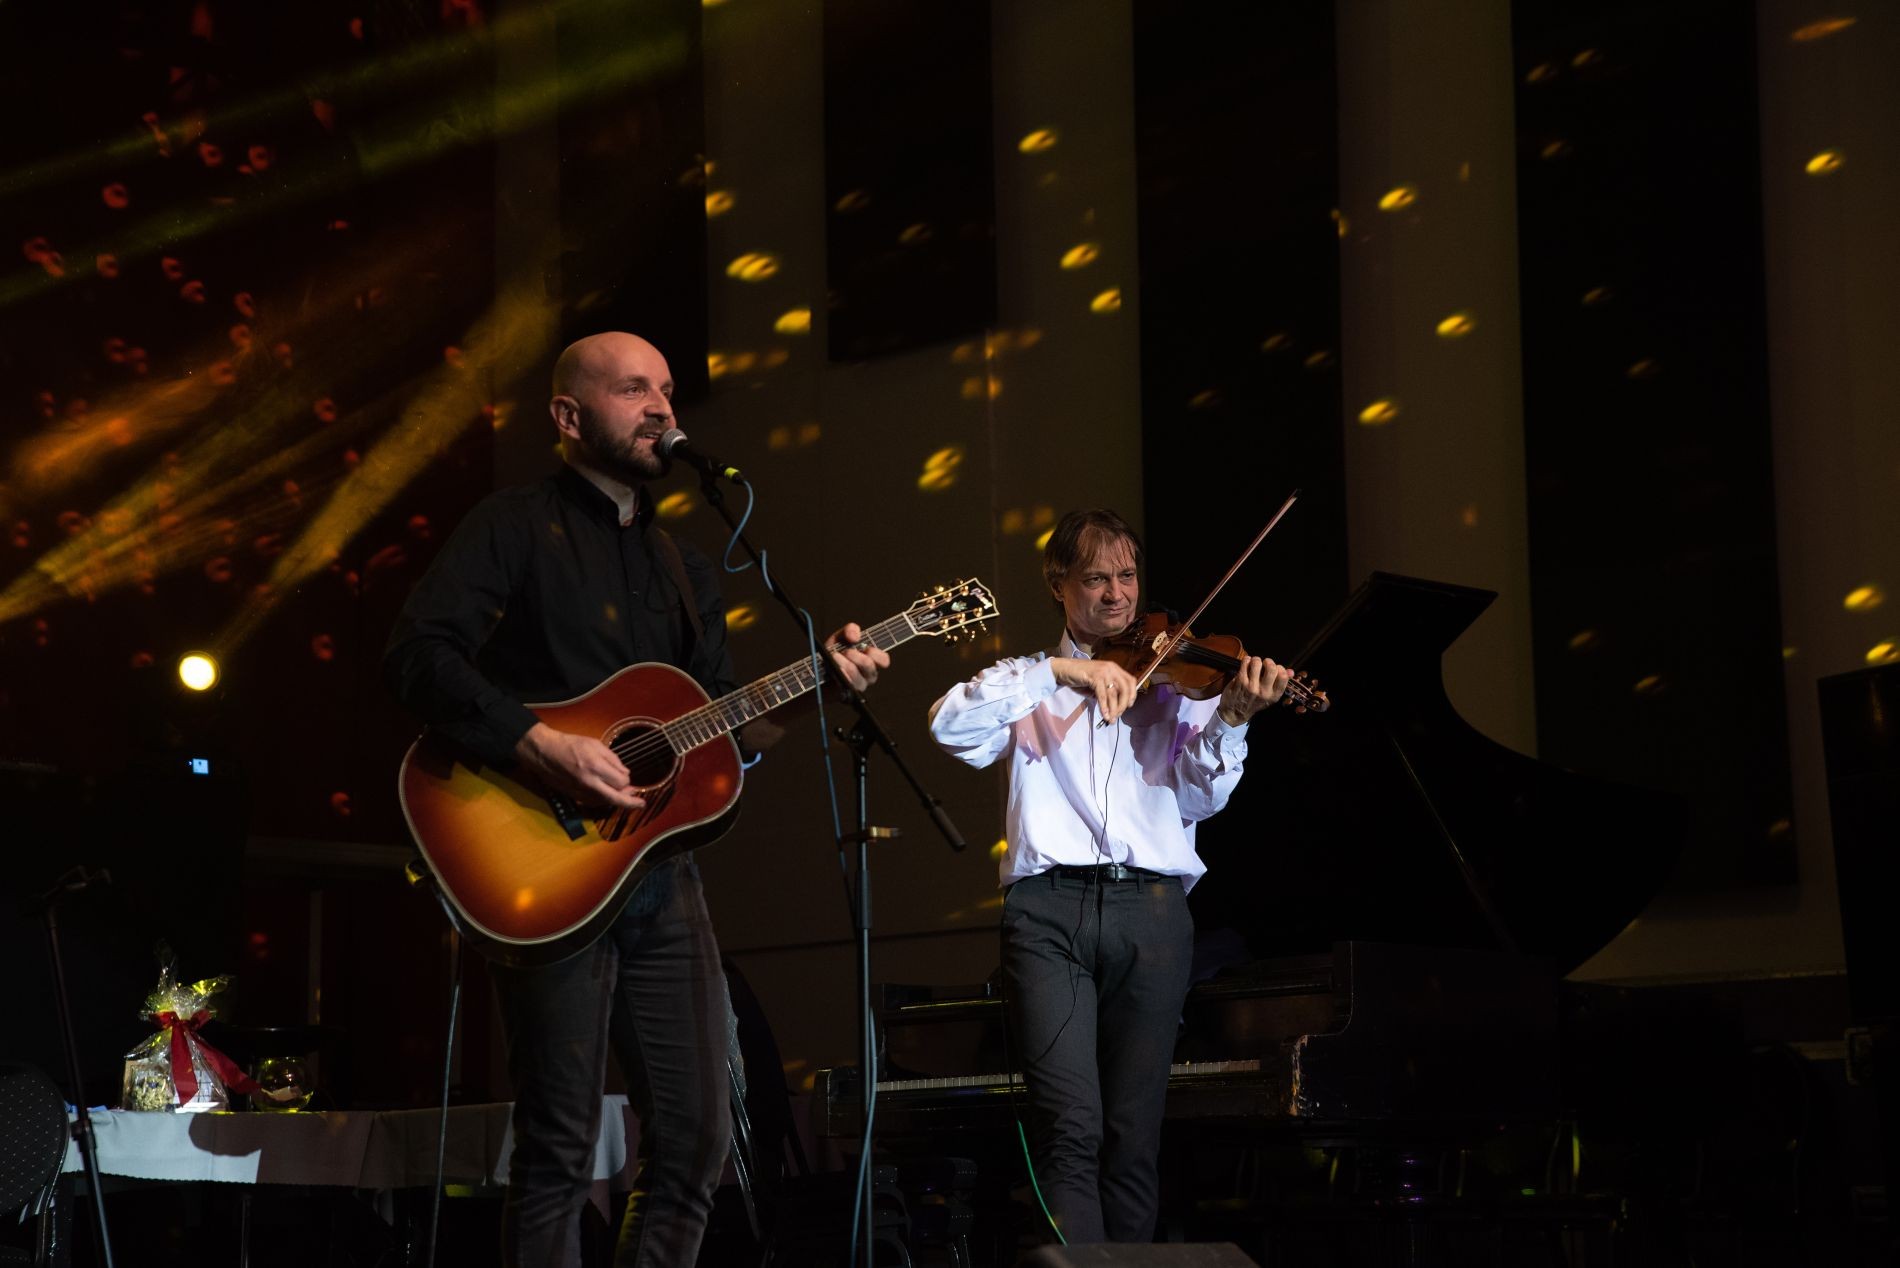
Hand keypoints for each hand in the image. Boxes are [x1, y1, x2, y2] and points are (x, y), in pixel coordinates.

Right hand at [514, 722, 645, 809]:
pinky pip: (594, 802)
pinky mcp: (574, 796)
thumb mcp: (595, 744)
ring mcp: (581, 792)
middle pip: (615, 799)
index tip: (627, 776)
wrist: (544, 752)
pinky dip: (604, 800)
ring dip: (617, 800)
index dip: (627, 780)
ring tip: (626, 796)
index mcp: (596, 767)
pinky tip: (609, 795)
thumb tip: (625, 774)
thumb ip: (613, 760)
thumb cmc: (570, 745)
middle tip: (641, 804)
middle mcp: (589, 783)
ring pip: (605, 802)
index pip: (621, 782)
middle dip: (631, 803)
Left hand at [827, 622, 889, 692]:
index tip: (865, 648)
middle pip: (870, 667)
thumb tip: (855, 636)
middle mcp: (867, 675)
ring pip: (857, 677)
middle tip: (846, 651)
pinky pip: (847, 686)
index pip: (884, 661)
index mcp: (871, 660)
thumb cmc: (833, 653)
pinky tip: (834, 670)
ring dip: (845, 664)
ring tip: (835, 657)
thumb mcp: (841, 637)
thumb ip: (850, 630)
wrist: (818, 671)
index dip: (877, 654)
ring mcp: (858, 685)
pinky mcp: (847, 693)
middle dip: (857, 657)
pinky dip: (841, 675)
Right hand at [1050, 657, 1139, 723]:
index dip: (1133, 694)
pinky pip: (1102, 695)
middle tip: (1118, 715)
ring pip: (1114, 693)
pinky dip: (1104, 707)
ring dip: (1113, 709)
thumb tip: (1115, 708)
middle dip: (1123, 705)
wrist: (1064, 670)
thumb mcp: (1098, 684)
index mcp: (1115, 668)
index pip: (1130, 681)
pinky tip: (1105, 714)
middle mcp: (1111, 668)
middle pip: (1125, 688)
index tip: (1129, 706)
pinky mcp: (1094, 677)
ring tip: (1111, 719)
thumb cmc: (1081, 678)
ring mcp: (1103, 672)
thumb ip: (1107, 692)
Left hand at [1217, 656, 1291, 725]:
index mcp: (1274, 696)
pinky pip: (1245, 663)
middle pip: (1271, 668)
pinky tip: (1247, 663)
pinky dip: (1247, 660)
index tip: (1276, 668)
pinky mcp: (1240, 681)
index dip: (1280, 668)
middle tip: (1265, 663)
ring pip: (1257, 663)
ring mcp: (1251, 686)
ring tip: (1255, 663)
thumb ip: (1280, 683)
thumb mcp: (1269, 697)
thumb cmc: (1254, 702)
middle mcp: (1264, 692)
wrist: (1235, 713)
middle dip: (1268, 661)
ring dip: (1256, 660)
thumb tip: (1291, 671)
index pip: (1283, 676)